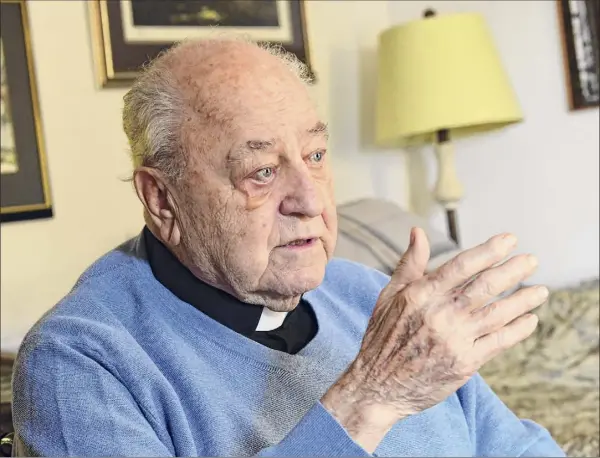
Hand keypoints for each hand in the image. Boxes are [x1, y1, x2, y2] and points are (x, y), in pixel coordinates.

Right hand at [321, 228, 547, 452]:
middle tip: (532, 260)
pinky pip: (498, 342)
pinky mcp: (464, 363)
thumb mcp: (389, 296)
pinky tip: (529, 320)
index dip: (488, 251)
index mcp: (420, 295)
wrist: (378, 385)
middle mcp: (439, 315)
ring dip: (523, 300)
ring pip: (497, 314)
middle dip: (513, 271)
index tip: (509, 240)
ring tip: (541, 290)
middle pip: (485, 287)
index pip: (461, 266)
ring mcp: (454, 340)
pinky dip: (517, 330)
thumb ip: (409, 264)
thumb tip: (417, 232)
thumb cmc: (382, 337)